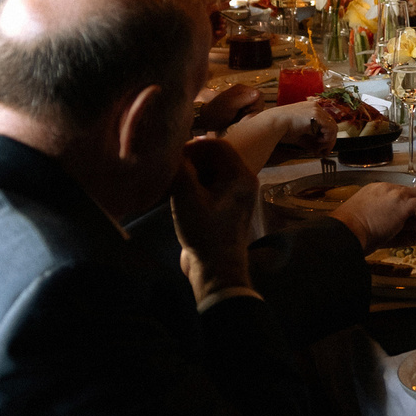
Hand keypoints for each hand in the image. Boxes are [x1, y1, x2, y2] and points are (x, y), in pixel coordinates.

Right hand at [172, 134, 255, 299]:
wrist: (216, 269)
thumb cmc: (204, 233)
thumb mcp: (187, 198)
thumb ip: (181, 170)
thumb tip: (174, 153)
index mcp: (241, 176)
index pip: (218, 145)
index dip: (193, 146)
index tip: (173, 156)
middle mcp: (244, 182)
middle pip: (216, 157)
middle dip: (192, 159)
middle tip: (172, 169)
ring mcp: (236, 195)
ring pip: (212, 171)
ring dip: (192, 172)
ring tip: (174, 183)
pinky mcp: (227, 207)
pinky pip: (211, 186)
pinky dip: (195, 185)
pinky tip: (179, 196)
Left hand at [193, 83, 264, 133]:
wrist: (205, 120)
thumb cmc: (216, 112)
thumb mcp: (229, 105)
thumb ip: (243, 99)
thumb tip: (257, 93)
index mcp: (242, 89)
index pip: (260, 95)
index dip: (256, 105)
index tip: (248, 112)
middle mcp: (243, 93)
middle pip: (258, 102)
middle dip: (252, 111)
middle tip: (241, 116)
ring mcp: (242, 101)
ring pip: (255, 109)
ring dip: (249, 115)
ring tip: (238, 119)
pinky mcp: (241, 109)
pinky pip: (250, 113)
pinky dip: (246, 118)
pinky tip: (238, 120)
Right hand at [221, 100, 326, 170]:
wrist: (273, 124)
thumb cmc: (281, 130)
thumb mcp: (300, 136)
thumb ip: (312, 141)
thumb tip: (321, 152)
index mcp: (310, 109)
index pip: (325, 123)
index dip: (326, 136)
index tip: (322, 148)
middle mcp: (315, 107)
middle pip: (330, 125)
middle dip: (329, 140)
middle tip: (324, 152)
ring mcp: (316, 109)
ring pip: (332, 127)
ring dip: (328, 140)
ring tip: (319, 149)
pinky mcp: (316, 114)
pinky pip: (330, 128)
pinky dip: (327, 138)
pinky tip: (318, 143)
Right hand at [332, 183, 415, 250]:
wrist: (344, 234)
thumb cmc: (352, 235)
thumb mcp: (372, 226)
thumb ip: (391, 225)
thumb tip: (412, 236)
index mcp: (378, 192)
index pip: (405, 198)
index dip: (413, 216)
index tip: (414, 233)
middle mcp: (388, 188)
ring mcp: (396, 193)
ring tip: (415, 238)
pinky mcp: (402, 202)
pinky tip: (411, 233)